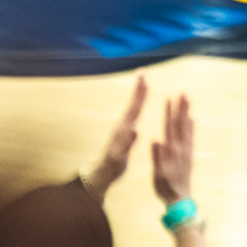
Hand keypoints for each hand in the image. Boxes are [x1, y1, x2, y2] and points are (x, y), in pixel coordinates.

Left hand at [85, 73, 148, 199]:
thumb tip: (135, 129)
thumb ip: (127, 143)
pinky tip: (141, 104)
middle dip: (139, 88)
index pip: (134, 107)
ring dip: (139, 94)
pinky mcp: (124, 132)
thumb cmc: (112, 167)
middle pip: (133, 103)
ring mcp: (122, 128)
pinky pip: (134, 114)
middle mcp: (123, 125)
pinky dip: (139, 105)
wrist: (101, 174)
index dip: (140, 92)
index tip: (144, 77)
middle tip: (143, 72)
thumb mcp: (120, 157)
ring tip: (144, 83)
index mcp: (124, 129)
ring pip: (133, 107)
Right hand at [151, 93, 193, 203]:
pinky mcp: (189, 156)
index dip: (169, 112)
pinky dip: (191, 126)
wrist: (181, 200)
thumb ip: (157, 156)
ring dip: (187, 113)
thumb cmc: (166, 188)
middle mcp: (181, 148)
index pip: (170, 127)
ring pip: (187, 127)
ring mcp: (187, 151)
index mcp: (172, 151)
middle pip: (181, 123)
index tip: (169, 98)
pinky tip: (192, 120)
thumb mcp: (158, 174)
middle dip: (181, 107)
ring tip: (188, 100)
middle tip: (184, 92)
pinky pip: (191, 137)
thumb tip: (156, 139)